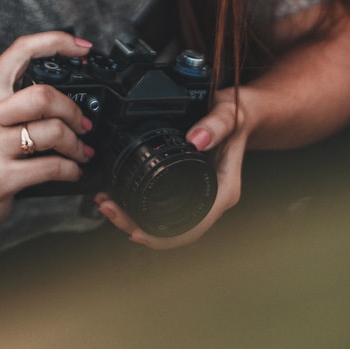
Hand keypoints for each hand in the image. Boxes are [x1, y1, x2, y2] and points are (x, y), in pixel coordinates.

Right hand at [0, 31, 95, 242]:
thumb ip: (20, 97)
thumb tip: (73, 86)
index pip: (21, 50)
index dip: (57, 42)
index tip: (84, 48)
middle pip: (44, 96)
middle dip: (74, 111)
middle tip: (83, 124)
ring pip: (52, 131)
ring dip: (77, 144)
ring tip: (80, 152)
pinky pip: (50, 167)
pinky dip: (71, 169)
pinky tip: (72, 171)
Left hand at [94, 86, 252, 249]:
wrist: (242, 112)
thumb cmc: (237, 116)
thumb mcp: (228, 114)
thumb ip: (214, 125)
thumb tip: (196, 139)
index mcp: (223, 190)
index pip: (193, 226)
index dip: (163, 236)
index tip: (135, 232)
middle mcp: (212, 199)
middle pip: (174, 231)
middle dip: (139, 228)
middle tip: (109, 210)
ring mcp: (200, 196)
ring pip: (167, 223)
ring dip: (135, 219)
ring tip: (107, 203)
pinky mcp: (188, 189)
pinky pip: (165, 208)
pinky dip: (141, 207)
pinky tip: (121, 197)